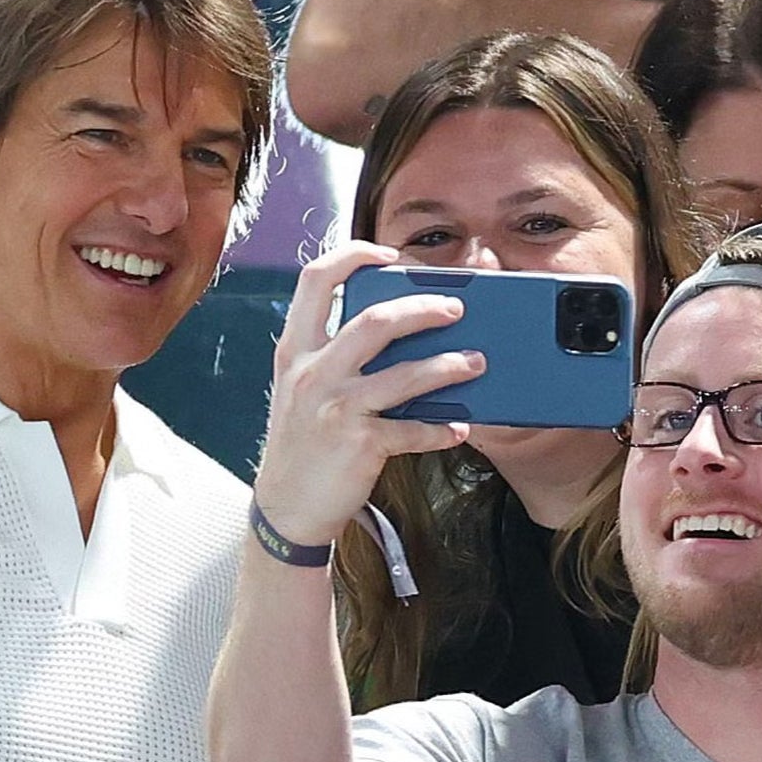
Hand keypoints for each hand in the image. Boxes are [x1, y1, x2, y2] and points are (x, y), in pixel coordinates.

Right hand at [253, 241, 484, 546]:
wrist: (286, 507)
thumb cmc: (302, 443)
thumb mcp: (302, 388)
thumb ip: (333, 354)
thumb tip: (394, 330)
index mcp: (295, 349)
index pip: (315, 279)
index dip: (353, 256)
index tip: (388, 254)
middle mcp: (312, 372)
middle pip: (375, 321)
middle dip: (423, 308)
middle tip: (454, 309)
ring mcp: (335, 408)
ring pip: (404, 374)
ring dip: (448, 366)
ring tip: (476, 363)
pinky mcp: (359, 443)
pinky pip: (413, 429)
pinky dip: (441, 429)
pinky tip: (458, 428)